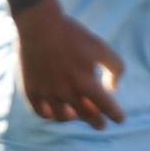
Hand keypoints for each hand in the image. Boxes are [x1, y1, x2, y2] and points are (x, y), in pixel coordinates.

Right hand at [12, 0, 124, 128]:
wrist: (39, 25)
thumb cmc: (73, 36)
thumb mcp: (102, 48)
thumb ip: (116, 69)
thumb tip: (113, 88)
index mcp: (86, 83)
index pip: (106, 107)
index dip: (115, 115)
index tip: (119, 119)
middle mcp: (66, 92)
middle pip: (85, 116)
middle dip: (97, 122)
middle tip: (100, 125)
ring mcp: (46, 93)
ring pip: (62, 118)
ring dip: (72, 118)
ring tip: (75, 115)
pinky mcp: (30, 90)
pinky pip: (40, 112)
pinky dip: (49, 115)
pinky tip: (54, 111)